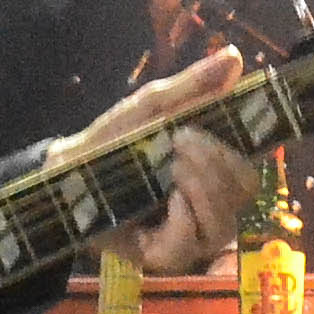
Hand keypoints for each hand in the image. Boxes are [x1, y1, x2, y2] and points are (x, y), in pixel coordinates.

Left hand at [56, 48, 256, 273]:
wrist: (65, 171)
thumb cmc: (112, 141)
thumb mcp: (150, 108)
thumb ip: (192, 88)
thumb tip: (235, 56)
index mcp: (210, 172)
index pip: (248, 170)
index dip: (237, 152)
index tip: (197, 128)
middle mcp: (207, 206)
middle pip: (243, 194)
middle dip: (217, 166)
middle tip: (180, 142)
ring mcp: (188, 235)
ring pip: (223, 223)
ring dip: (203, 190)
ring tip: (173, 167)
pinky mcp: (163, 256)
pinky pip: (190, 246)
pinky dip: (184, 220)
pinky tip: (169, 200)